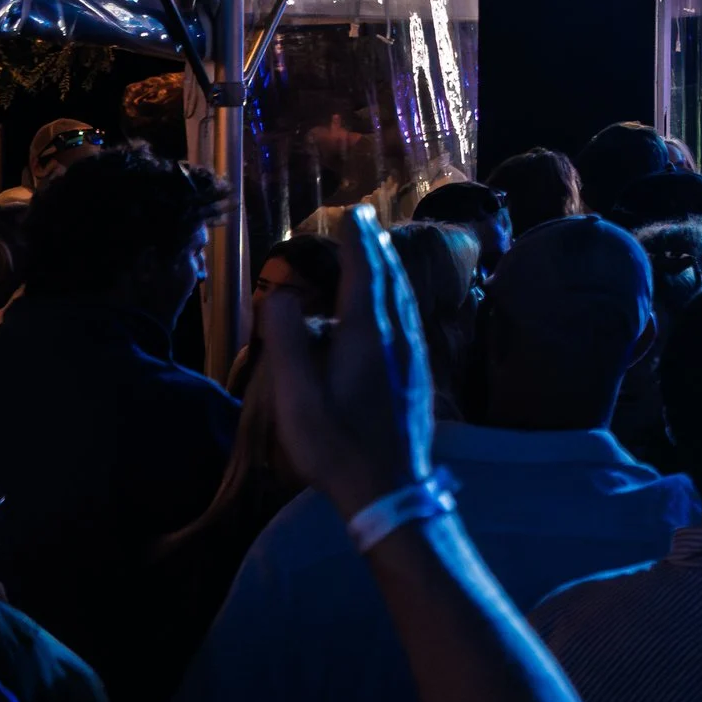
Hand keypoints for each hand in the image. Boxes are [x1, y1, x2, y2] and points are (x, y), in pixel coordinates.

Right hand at [261, 204, 434, 517]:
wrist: (390, 488)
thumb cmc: (336, 446)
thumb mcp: (298, 397)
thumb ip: (288, 341)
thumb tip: (283, 292)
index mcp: (367, 335)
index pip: (364, 273)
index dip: (357, 242)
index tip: (353, 213)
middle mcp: (398, 336)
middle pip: (389, 278)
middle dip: (375, 246)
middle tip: (365, 218)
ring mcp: (413, 354)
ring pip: (404, 297)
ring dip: (389, 268)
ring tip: (379, 248)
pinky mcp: (418, 373)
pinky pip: (409, 316)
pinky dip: (398, 294)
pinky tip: (394, 302)